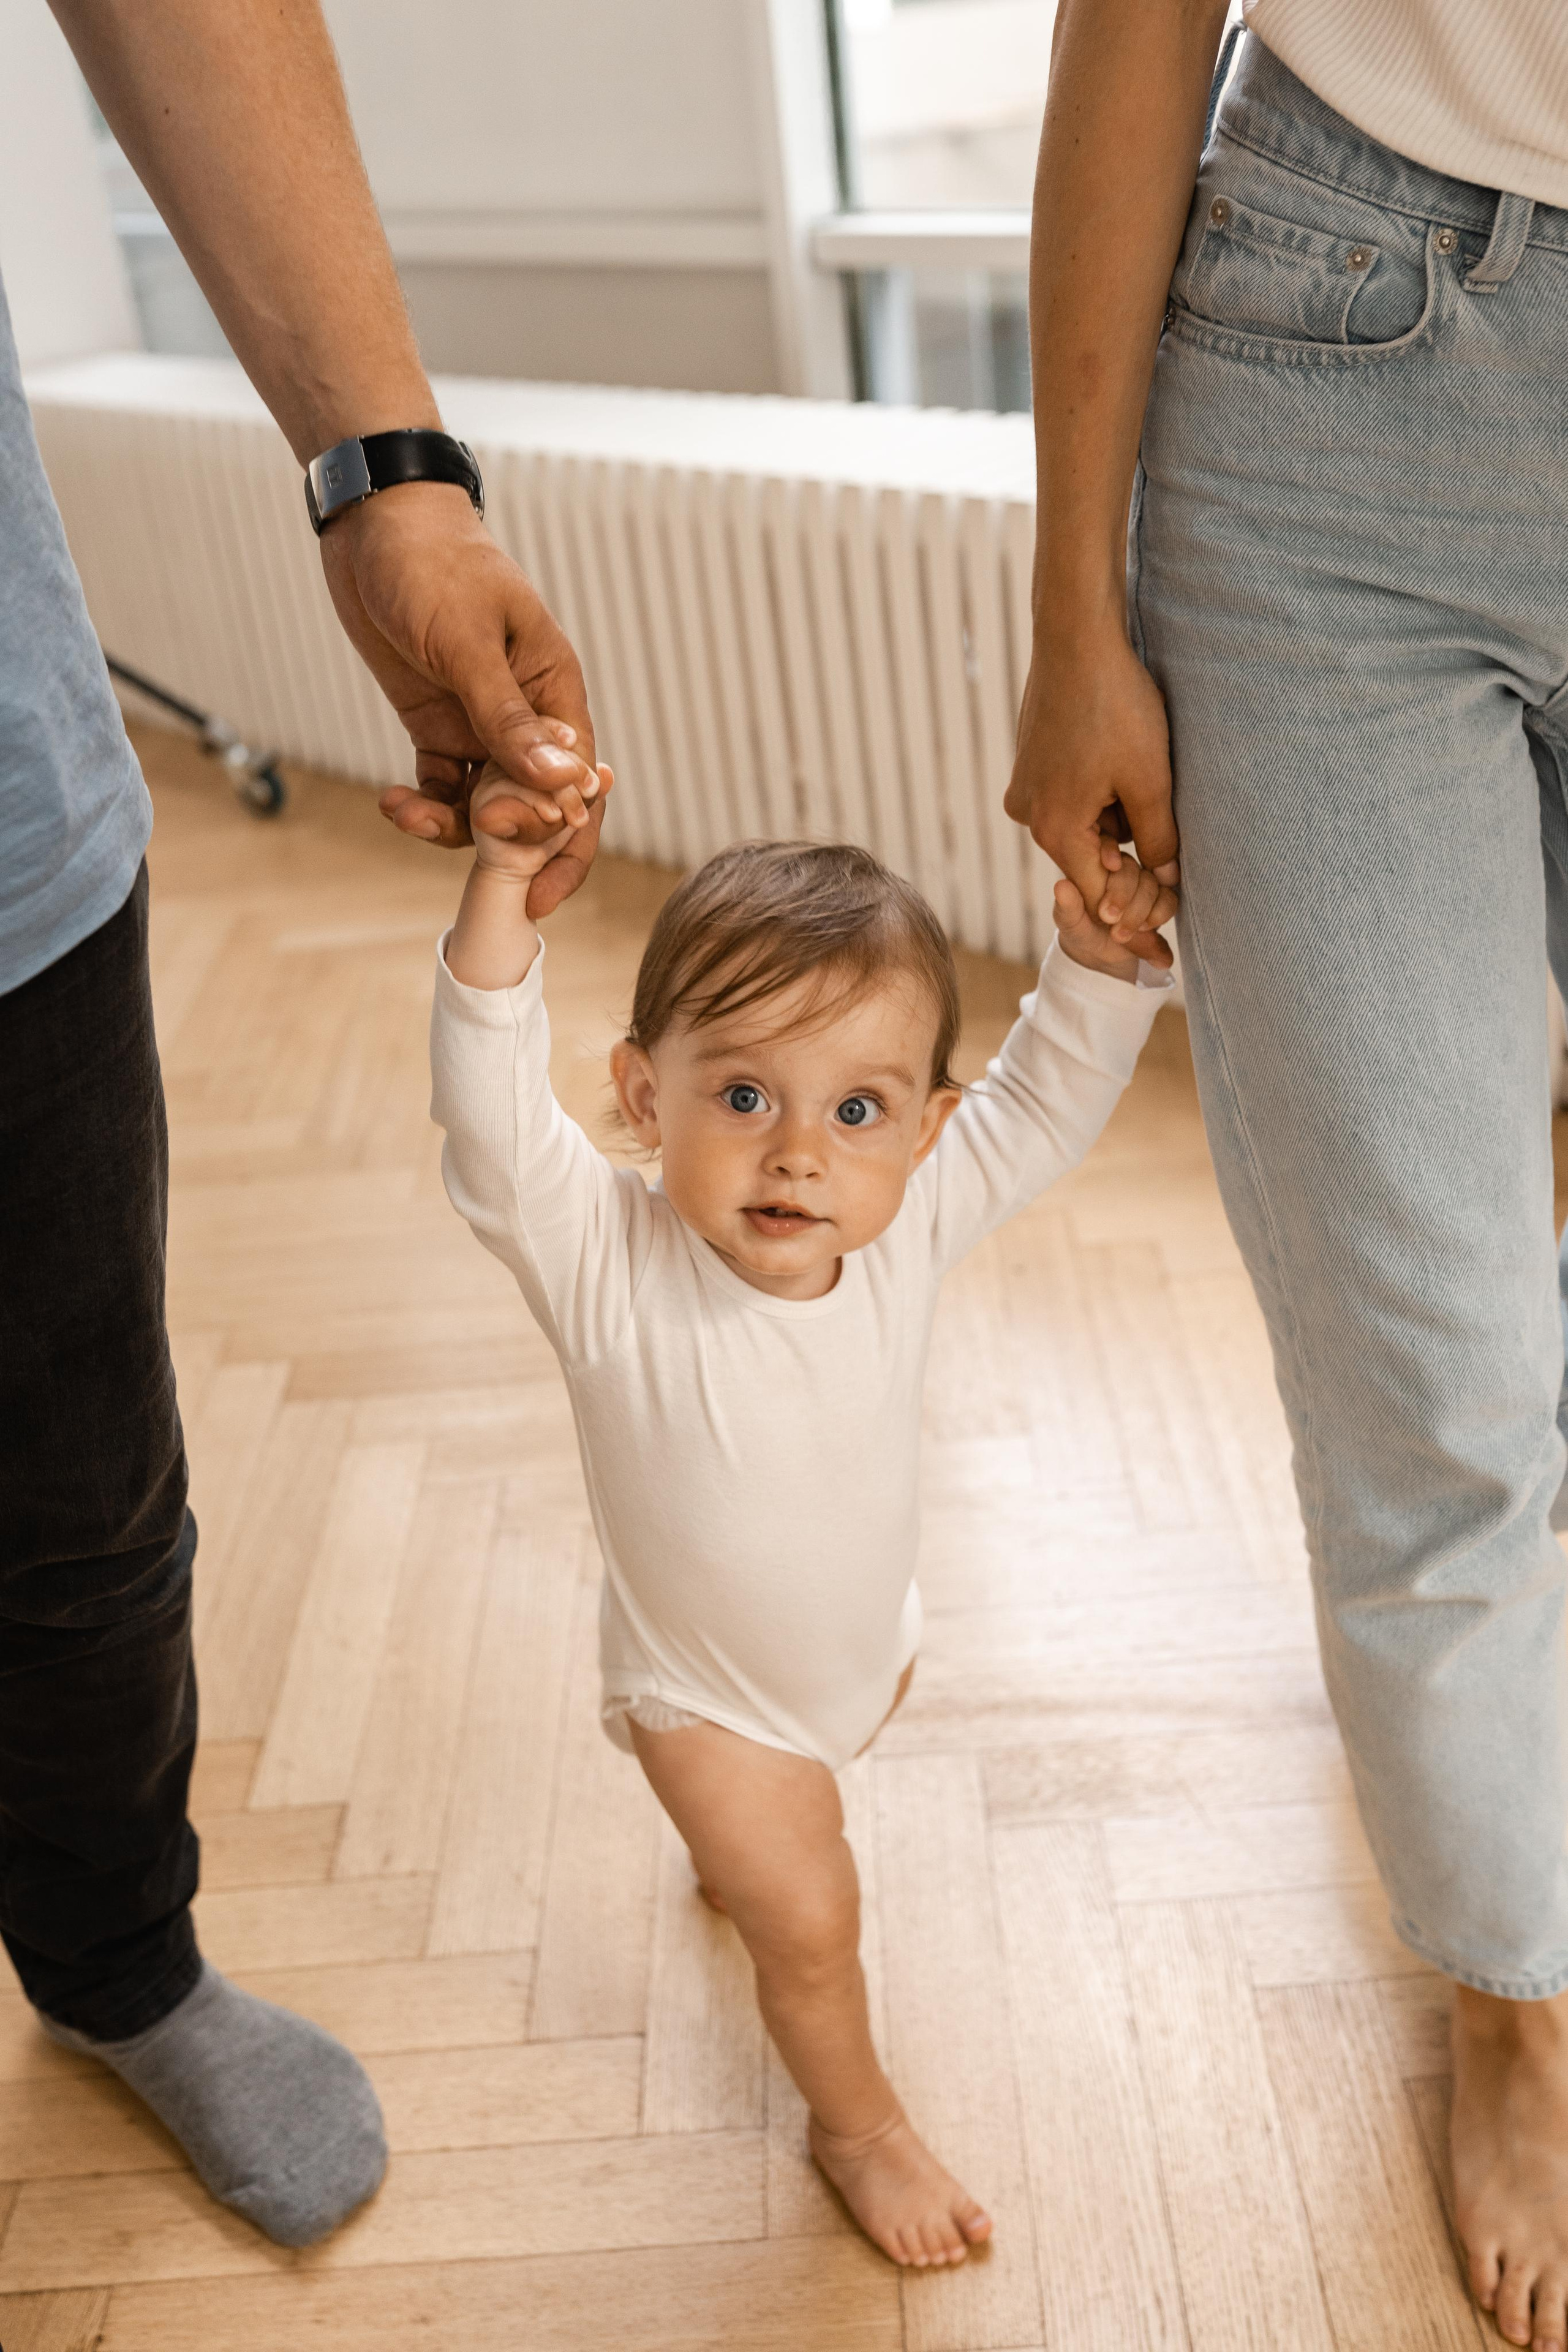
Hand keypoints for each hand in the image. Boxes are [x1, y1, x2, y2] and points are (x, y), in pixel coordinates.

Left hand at [318, 480, 603, 898]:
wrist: (375, 522)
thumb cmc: (434, 563)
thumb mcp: (469, 641)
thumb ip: (509, 717)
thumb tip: (562, 785)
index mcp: (556, 691)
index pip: (580, 787)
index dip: (566, 843)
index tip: (536, 889)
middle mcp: (527, 716)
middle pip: (537, 807)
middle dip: (505, 840)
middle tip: (460, 833)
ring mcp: (481, 724)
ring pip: (486, 806)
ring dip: (453, 828)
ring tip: (408, 812)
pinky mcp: (439, 724)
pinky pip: (444, 788)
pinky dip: (424, 806)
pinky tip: (393, 800)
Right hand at [1005, 623, 1179, 965]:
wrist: (1075, 637)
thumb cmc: (1115, 706)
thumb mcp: (1150, 781)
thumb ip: (1160, 839)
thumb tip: (1169, 879)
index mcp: (1056, 829)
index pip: (1100, 897)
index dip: (1136, 920)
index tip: (1161, 948)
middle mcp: (1029, 816)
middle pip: (1090, 863)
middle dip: (1131, 864)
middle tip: (1172, 868)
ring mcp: (1025, 789)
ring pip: (1084, 829)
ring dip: (1118, 821)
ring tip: (1141, 774)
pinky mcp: (1030, 766)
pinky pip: (1072, 800)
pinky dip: (1101, 797)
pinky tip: (1120, 759)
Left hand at [1052, 839, 1174, 980]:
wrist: (1101, 957)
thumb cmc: (1081, 933)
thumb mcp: (1070, 925)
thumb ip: (1067, 908)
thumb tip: (1061, 886)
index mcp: (1096, 866)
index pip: (1107, 847)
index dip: (1110, 852)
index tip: (1110, 866)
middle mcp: (1121, 869)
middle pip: (1132, 869)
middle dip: (1123, 895)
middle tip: (1108, 919)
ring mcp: (1143, 884)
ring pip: (1152, 884)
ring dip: (1139, 910)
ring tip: (1120, 934)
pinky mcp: (1160, 900)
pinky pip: (1169, 899)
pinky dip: (1159, 914)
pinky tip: (1144, 929)